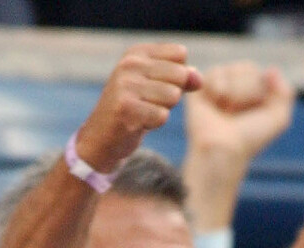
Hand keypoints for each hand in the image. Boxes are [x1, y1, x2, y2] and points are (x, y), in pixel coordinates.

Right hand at [77, 43, 202, 172]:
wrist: (103, 138)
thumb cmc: (135, 110)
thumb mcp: (158, 88)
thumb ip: (182, 79)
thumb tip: (199, 79)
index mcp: (137, 53)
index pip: (180, 54)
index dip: (178, 76)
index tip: (157, 87)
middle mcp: (129, 64)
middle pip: (179, 75)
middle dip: (171, 96)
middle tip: (150, 104)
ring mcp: (126, 85)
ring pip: (172, 96)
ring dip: (163, 110)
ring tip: (144, 113)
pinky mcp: (125, 108)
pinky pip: (162, 116)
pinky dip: (155, 124)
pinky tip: (138, 123)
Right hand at [183, 63, 295, 232]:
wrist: (223, 149)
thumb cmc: (249, 138)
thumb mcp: (278, 119)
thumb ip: (285, 93)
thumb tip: (271, 69)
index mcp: (254, 94)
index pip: (261, 73)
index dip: (259, 92)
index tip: (253, 114)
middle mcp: (236, 88)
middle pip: (247, 68)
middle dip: (246, 92)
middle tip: (237, 114)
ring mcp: (218, 86)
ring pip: (231, 69)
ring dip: (233, 94)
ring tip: (225, 111)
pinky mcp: (200, 86)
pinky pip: (215, 72)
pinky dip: (218, 91)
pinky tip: (213, 106)